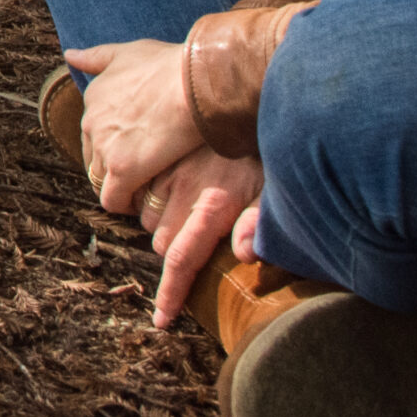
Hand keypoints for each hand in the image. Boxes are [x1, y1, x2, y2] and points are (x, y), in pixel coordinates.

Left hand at [65, 36, 205, 214]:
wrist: (194, 83)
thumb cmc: (171, 66)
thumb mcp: (129, 52)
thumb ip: (98, 57)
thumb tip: (70, 55)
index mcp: (94, 95)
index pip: (93, 131)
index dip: (114, 144)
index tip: (137, 149)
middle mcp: (91, 121)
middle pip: (93, 157)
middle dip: (113, 168)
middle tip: (143, 174)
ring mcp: (104, 146)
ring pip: (100, 179)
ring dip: (119, 187)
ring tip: (146, 190)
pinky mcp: (122, 169)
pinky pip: (113, 199)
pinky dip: (125, 204)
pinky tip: (145, 202)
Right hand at [138, 147, 265, 326]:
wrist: (243, 94)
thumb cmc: (270, 149)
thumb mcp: (276, 188)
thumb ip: (261, 222)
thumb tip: (246, 254)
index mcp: (212, 206)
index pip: (182, 259)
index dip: (171, 293)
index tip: (161, 321)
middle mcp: (181, 191)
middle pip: (159, 240)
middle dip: (170, 244)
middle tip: (196, 231)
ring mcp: (164, 170)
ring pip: (145, 214)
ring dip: (159, 217)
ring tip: (187, 202)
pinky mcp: (155, 152)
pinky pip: (140, 185)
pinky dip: (149, 190)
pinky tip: (169, 181)